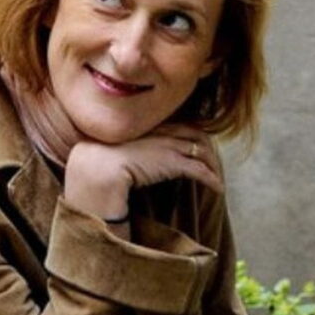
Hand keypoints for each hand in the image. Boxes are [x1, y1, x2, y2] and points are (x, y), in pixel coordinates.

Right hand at [63, 124, 223, 220]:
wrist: (97, 166)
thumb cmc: (98, 161)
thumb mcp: (113, 149)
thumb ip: (126, 149)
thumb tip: (127, 160)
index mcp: (148, 126)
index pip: (181, 127)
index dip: (193, 138)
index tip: (197, 150)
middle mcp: (161, 133)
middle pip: (196, 136)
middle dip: (208, 150)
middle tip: (212, 165)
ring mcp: (168, 147)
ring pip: (201, 151)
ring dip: (212, 165)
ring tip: (216, 178)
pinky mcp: (172, 163)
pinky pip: (199, 169)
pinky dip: (211, 178)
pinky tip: (217, 188)